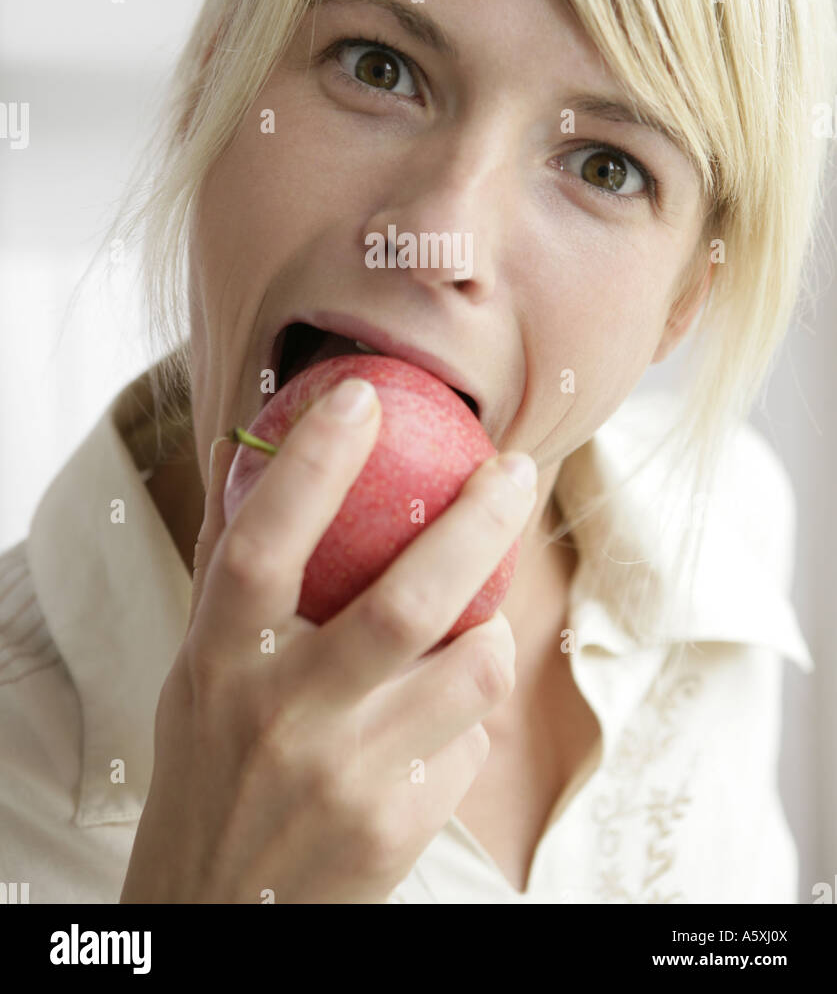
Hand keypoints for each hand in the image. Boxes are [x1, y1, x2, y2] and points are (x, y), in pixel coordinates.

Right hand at [120, 376, 535, 903]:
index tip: (363, 395)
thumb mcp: (197, 668)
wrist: (214, 913)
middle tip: (514, 469)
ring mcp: (345, 777)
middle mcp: (280, 716)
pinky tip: (429, 724)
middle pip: (405, 603)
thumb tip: (241, 443)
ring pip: (470, 671)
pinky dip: (464, 716)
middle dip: (477, 523)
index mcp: (218, 662)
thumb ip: (228, 565)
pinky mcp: (397, 828)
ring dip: (489, 633)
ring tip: (476, 619)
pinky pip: (469, 740)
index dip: (312, 463)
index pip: (262, 544)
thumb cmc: (210, 766)